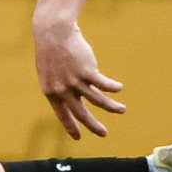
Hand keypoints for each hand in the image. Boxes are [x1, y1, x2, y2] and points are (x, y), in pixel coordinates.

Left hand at [32, 17, 124, 139]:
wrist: (53, 33)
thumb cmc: (51, 51)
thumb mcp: (50, 72)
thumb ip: (60, 85)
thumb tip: (74, 94)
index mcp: (51, 92)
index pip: (62, 115)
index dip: (71, 126)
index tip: (78, 137)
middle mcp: (63, 90)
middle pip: (81, 113)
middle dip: (93, 125)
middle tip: (104, 134)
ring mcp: (75, 81)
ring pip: (97, 100)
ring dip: (111, 107)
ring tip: (122, 110)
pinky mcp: (87, 71)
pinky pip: (103, 84)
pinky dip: (112, 87)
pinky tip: (119, 88)